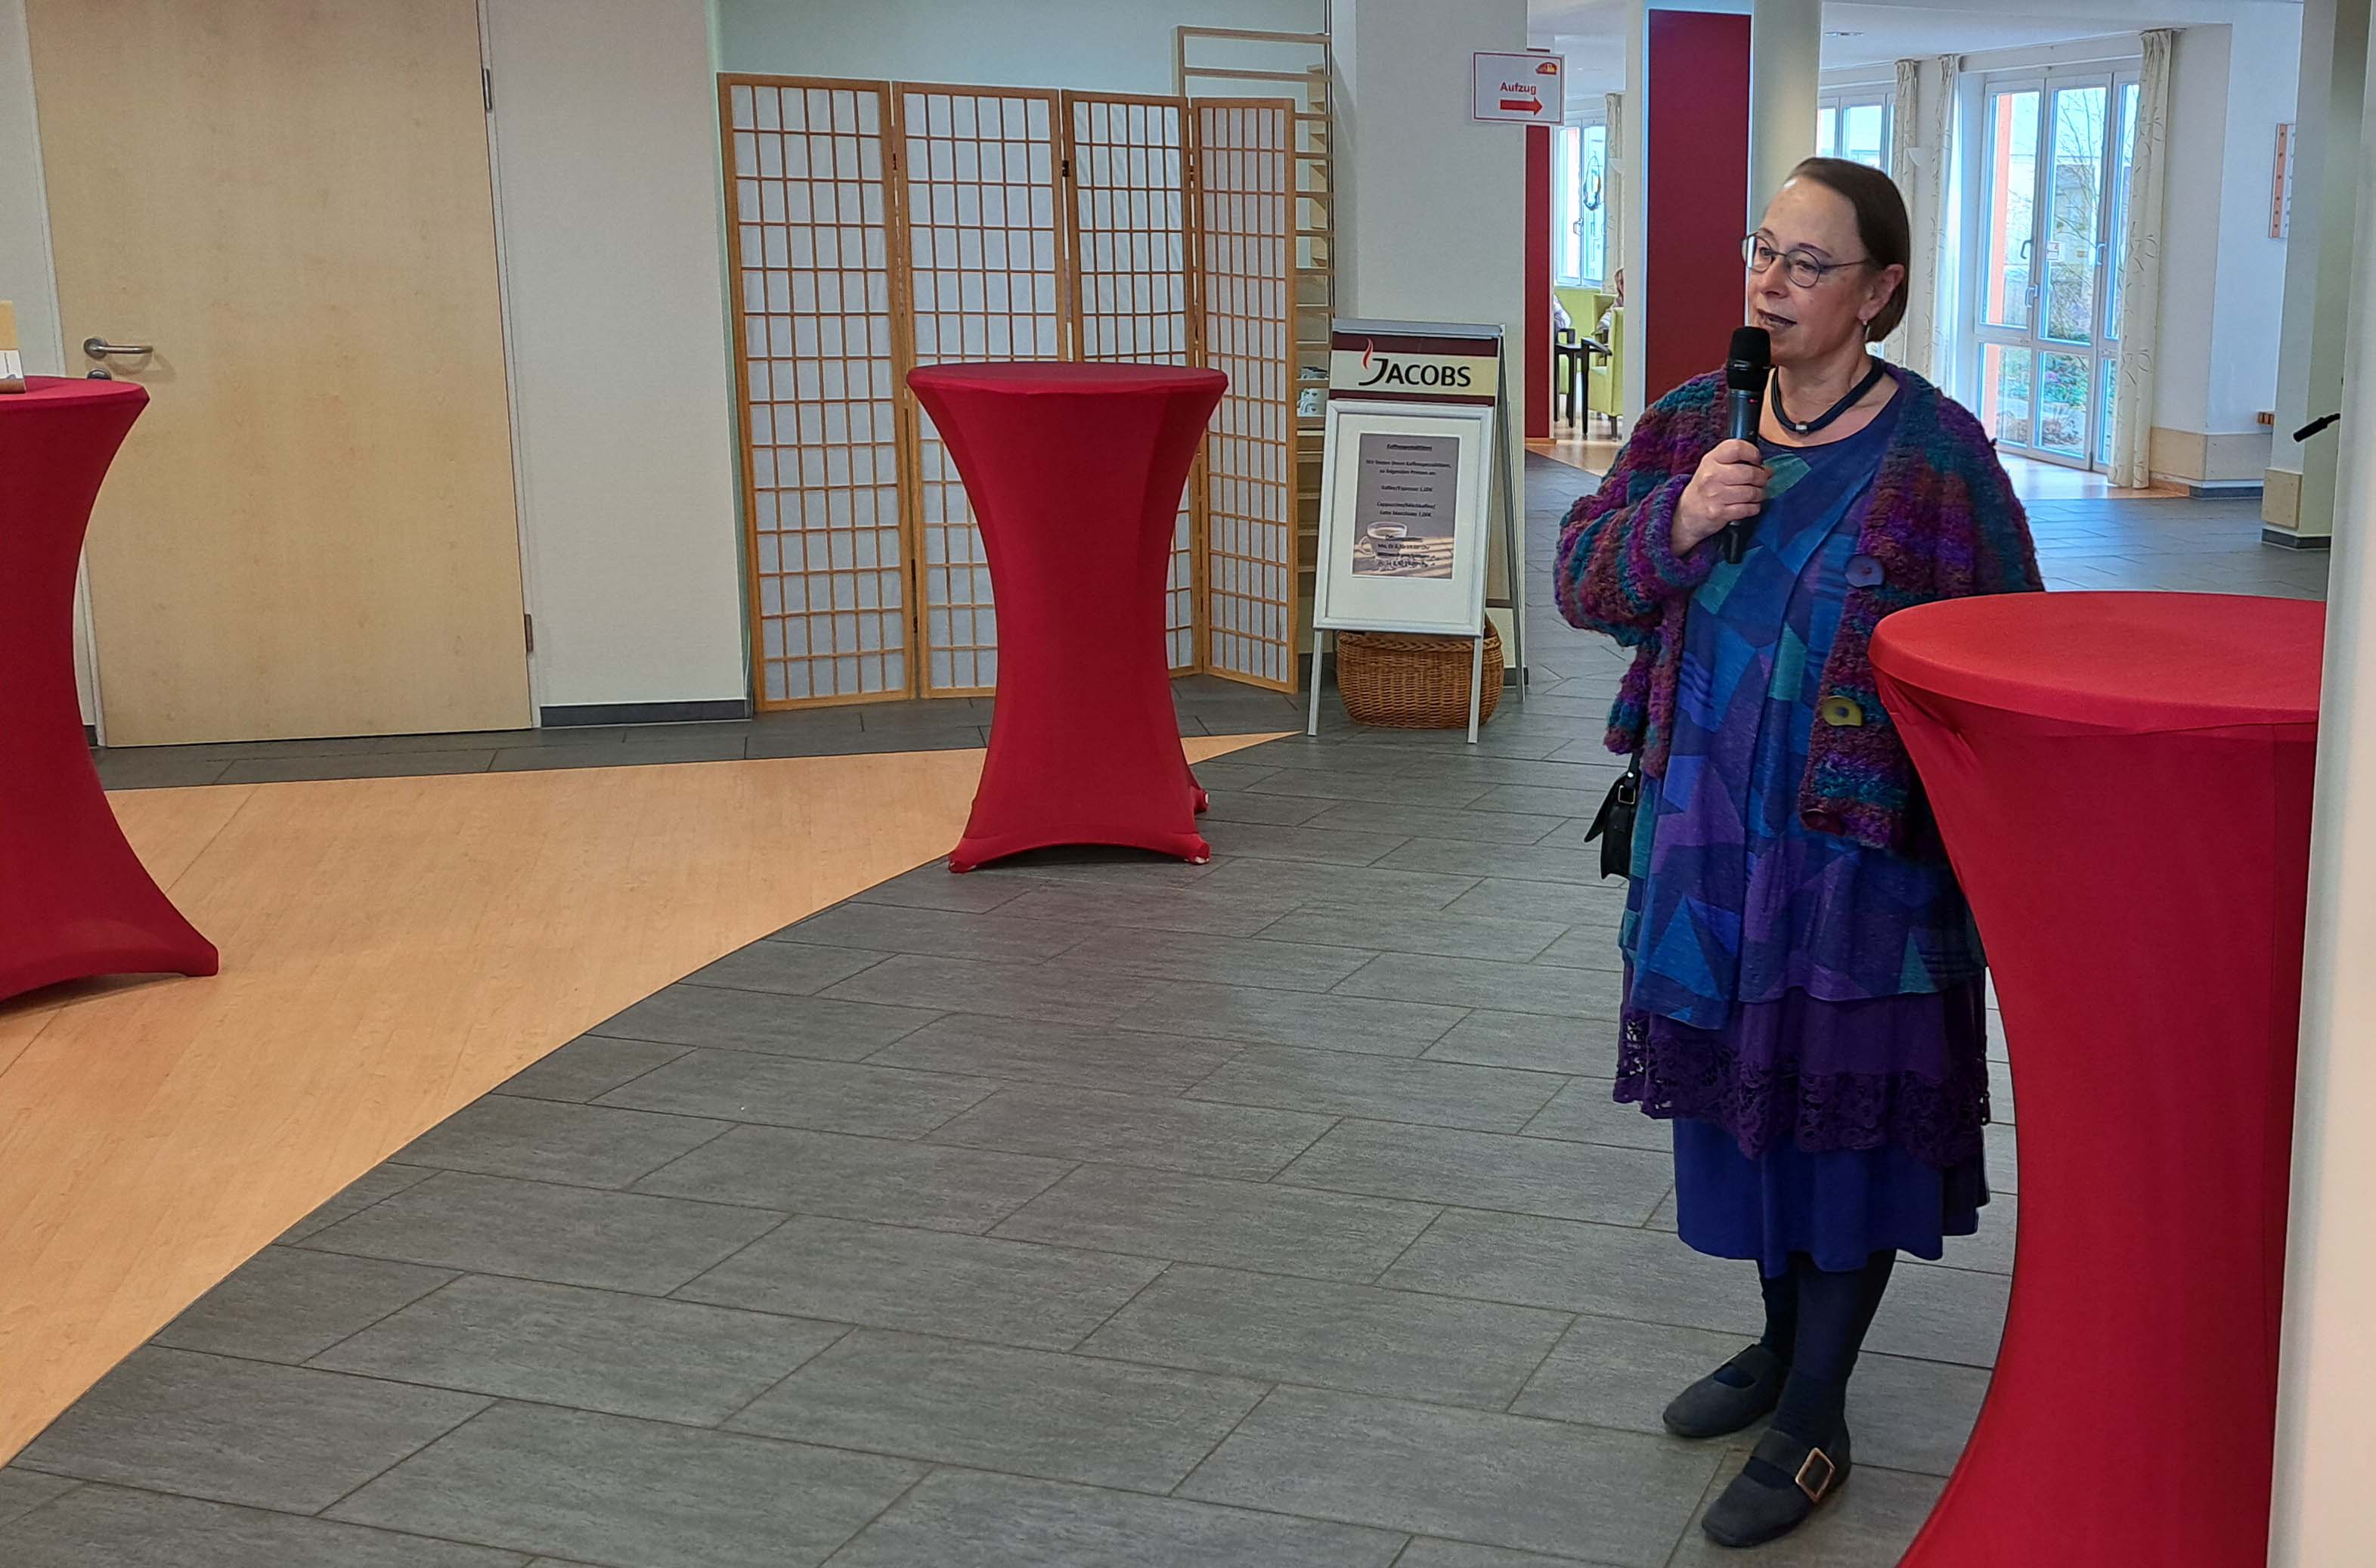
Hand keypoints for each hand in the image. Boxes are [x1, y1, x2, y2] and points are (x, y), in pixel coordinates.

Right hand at [1672, 439, 1769, 554]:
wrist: (1687, 513)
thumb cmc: (1705, 488)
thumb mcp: (1713, 466)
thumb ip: (1736, 461)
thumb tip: (1766, 468)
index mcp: (1711, 460)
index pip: (1737, 448)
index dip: (1753, 453)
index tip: (1757, 460)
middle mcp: (1712, 476)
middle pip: (1750, 473)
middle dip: (1761, 478)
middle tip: (1761, 480)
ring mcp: (1715, 495)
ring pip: (1752, 492)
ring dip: (1759, 494)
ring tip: (1756, 494)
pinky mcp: (1719, 513)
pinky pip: (1748, 509)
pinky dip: (1754, 508)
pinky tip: (1750, 505)